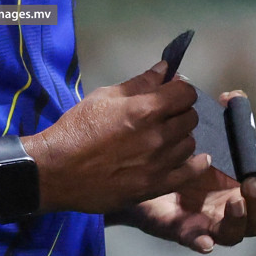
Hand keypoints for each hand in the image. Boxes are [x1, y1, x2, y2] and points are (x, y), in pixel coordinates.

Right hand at [27, 63, 204, 214]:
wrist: (57, 170)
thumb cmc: (78, 128)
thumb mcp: (104, 97)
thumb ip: (139, 83)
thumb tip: (164, 69)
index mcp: (145, 110)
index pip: (186, 93)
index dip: (180, 90)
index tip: (170, 93)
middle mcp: (158, 136)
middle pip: (190, 118)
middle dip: (180, 112)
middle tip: (166, 115)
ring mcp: (159, 164)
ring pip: (190, 144)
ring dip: (181, 137)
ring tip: (166, 138)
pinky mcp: (155, 186)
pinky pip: (189, 174)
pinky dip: (196, 164)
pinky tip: (198, 159)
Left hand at [123, 92, 255, 251]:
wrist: (142, 171)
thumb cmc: (186, 154)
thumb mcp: (208, 135)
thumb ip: (225, 117)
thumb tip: (232, 97)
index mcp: (244, 194)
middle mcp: (231, 214)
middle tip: (251, 185)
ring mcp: (208, 224)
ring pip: (232, 234)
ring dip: (237, 220)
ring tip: (233, 201)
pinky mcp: (180, 229)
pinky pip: (193, 240)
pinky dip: (201, 242)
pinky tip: (205, 242)